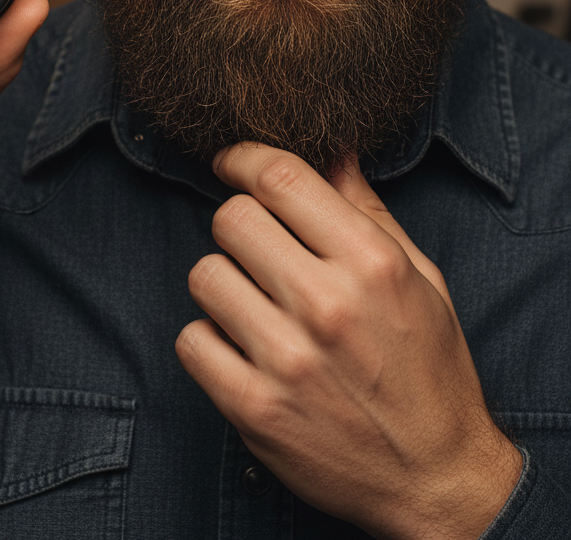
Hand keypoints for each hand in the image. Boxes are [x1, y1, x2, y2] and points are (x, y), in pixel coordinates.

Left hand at [175, 143, 521, 539]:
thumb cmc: (429, 370)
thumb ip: (368, 210)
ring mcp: (288, 359)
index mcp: (371, 262)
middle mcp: (328, 304)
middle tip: (256, 248)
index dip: (244, 159)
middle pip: (233, 218)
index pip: (281, 178)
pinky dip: (209, 338)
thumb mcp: (420, 278)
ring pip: (205, 274)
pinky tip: (241, 347)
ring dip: (223, 282)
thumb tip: (334, 152)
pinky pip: (192, 339)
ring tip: (254, 303)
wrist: (435, 476)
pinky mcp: (254, 407)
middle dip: (238, 224)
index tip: (231, 163)